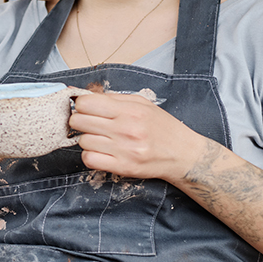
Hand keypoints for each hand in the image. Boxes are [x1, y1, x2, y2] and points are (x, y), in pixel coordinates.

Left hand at [69, 92, 202, 180]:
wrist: (183, 154)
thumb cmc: (162, 128)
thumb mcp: (142, 104)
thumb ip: (113, 98)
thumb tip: (83, 94)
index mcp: (130, 110)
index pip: (86, 103)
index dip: (81, 105)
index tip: (86, 109)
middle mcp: (125, 129)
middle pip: (79, 121)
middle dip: (80, 121)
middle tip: (90, 124)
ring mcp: (123, 150)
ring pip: (83, 141)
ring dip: (87, 139)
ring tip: (101, 138)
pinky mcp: (122, 167)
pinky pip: (89, 159)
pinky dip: (90, 155)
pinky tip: (101, 151)